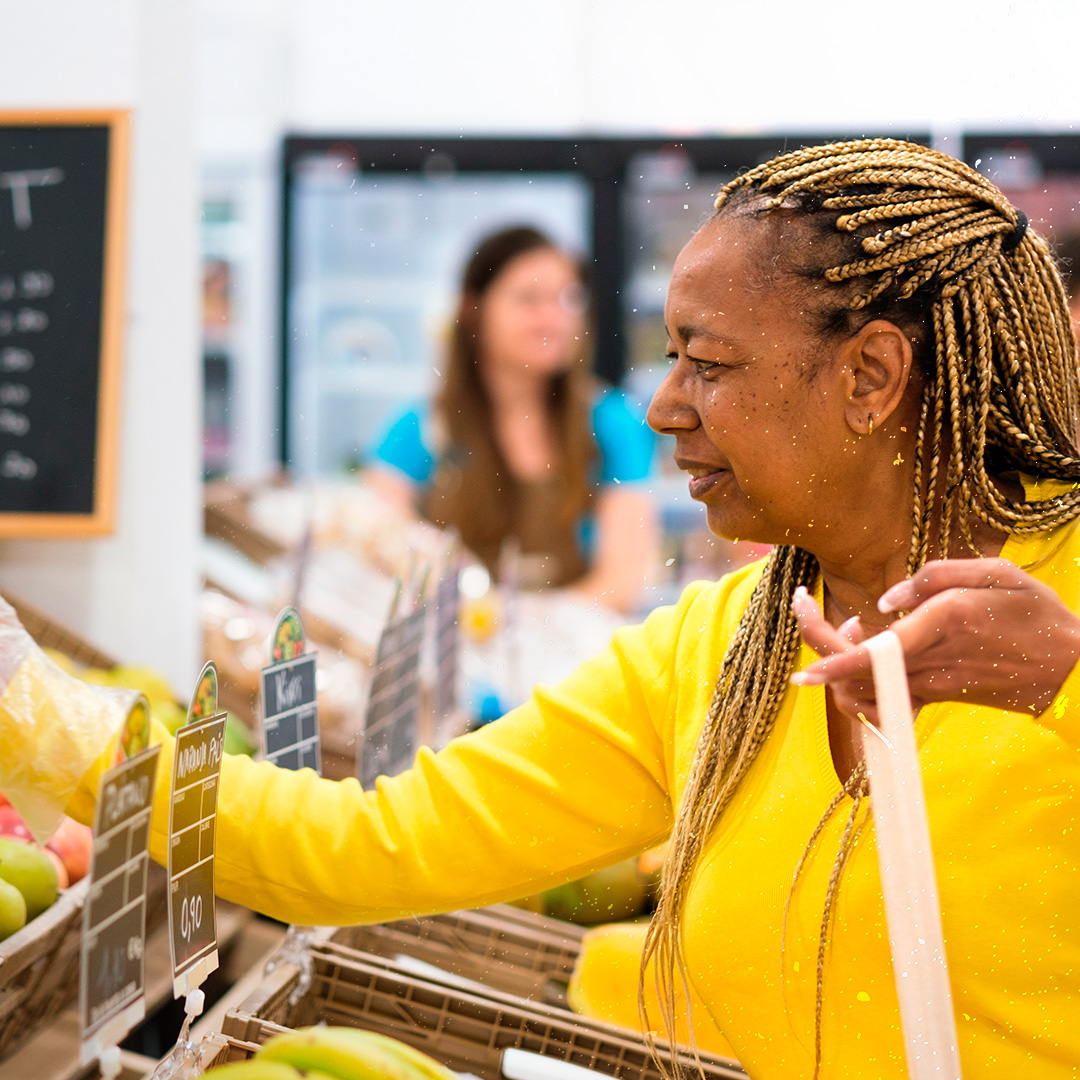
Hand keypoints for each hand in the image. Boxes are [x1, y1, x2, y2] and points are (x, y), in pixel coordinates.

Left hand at [791, 559, 1079, 720]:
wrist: (1073, 669)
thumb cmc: (1038, 615)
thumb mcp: (998, 572)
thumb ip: (936, 575)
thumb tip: (886, 600)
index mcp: (945, 623)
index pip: (877, 652)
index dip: (835, 664)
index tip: (804, 673)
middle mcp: (933, 658)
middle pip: (860, 669)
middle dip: (822, 647)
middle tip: (807, 608)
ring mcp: (934, 681)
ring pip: (869, 683)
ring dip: (844, 657)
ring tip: (850, 623)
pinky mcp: (938, 693)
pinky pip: (889, 693)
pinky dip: (866, 674)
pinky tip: (871, 645)